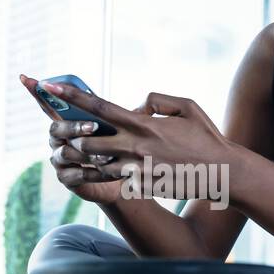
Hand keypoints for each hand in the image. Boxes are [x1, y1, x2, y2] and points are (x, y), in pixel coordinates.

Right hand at [19, 74, 121, 204]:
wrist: (121, 178)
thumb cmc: (120, 146)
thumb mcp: (125, 127)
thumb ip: (127, 113)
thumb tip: (150, 99)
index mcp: (67, 120)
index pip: (48, 103)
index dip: (36, 92)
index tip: (25, 77)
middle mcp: (58, 138)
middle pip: (56, 128)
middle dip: (74, 126)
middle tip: (94, 127)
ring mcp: (59, 158)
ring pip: (65, 152)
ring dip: (87, 153)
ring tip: (109, 156)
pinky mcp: (65, 177)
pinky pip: (75, 173)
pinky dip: (93, 172)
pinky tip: (109, 172)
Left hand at [38, 79, 235, 203]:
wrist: (223, 172)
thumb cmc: (206, 137)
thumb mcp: (187, 106)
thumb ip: (156, 100)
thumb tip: (135, 105)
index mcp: (144, 123)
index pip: (99, 108)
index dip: (72, 96)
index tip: (50, 86)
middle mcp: (136, 146)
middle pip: (88, 141)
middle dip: (75, 137)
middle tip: (68, 132)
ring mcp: (137, 169)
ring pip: (96, 164)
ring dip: (86, 158)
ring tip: (81, 152)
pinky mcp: (141, 187)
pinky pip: (113, 181)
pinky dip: (102, 175)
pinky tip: (98, 172)